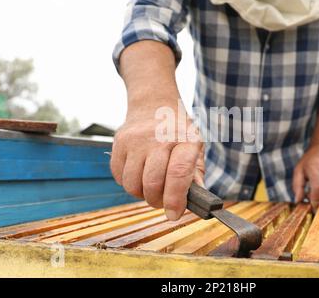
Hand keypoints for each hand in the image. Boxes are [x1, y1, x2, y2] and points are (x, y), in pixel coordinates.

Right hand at [110, 103, 204, 220]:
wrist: (153, 104)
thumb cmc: (178, 131)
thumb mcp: (195, 146)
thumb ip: (196, 174)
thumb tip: (199, 199)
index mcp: (185, 139)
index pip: (178, 173)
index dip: (175, 199)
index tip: (174, 214)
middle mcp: (159, 138)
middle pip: (153, 183)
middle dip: (157, 201)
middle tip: (163, 201)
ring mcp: (136, 140)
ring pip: (133, 185)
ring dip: (142, 194)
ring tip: (151, 186)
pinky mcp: (119, 143)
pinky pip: (119, 177)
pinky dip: (129, 183)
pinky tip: (139, 173)